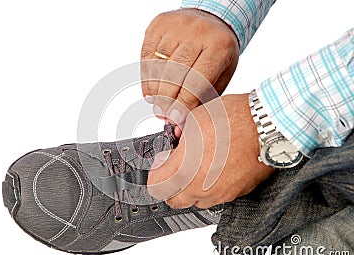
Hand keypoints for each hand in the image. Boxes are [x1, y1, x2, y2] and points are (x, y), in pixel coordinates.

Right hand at [141, 8, 239, 127]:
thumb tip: (181, 125)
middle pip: (174, 74)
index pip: (196, 82)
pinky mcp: (159, 24)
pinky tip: (150, 89)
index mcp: (219, 46)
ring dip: (154, 90)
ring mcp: (177, 26)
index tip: (174, 120)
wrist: (211, 17)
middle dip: (166, 99)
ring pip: (158, 66)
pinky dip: (146, 76)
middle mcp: (198, 32)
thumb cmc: (217, 50)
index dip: (183, 104)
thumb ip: (203, 99)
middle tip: (162, 114)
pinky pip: (147, 55)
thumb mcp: (221, 74)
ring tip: (156, 104)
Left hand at [147, 94, 274, 208]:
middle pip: (173, 200)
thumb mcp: (194, 120)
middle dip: (170, 185)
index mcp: (184, 169)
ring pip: (196, 201)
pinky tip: (218, 169)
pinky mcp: (236, 194)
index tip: (161, 164)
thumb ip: (180, 137)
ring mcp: (219, 193)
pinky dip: (212, 188)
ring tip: (200, 167)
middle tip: (177, 168)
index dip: (155, 173)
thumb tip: (176, 141)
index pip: (155, 186)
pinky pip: (217, 197)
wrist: (266, 127)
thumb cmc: (233, 119)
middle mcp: (200, 187)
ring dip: (191, 188)